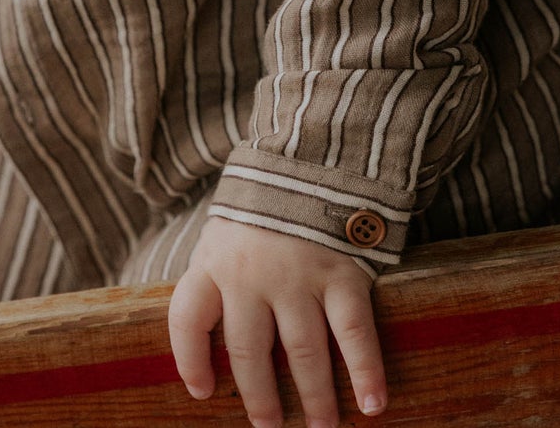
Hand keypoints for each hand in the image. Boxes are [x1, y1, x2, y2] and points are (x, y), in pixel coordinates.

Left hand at [169, 216, 386, 427]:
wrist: (308, 159)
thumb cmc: (260, 214)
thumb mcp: (223, 236)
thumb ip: (216, 282)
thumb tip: (210, 348)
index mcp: (214, 261)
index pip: (188, 318)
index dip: (189, 360)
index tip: (201, 392)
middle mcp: (251, 272)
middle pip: (249, 352)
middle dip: (261, 398)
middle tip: (270, 427)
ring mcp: (297, 273)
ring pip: (303, 352)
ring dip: (315, 397)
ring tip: (320, 426)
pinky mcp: (341, 271)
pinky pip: (353, 332)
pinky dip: (365, 371)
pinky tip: (371, 404)